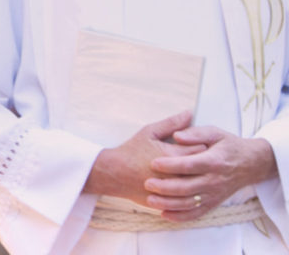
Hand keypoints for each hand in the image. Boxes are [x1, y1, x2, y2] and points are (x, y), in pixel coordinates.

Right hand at [83, 111, 203, 204]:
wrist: (114, 173)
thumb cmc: (131, 151)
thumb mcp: (149, 132)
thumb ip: (171, 123)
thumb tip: (190, 113)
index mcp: (172, 156)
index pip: (201, 149)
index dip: (201, 145)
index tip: (198, 143)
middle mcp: (175, 175)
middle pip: (203, 169)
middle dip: (202, 162)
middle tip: (198, 157)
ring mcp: (172, 191)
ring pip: (198, 186)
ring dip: (198, 179)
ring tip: (192, 171)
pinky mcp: (169, 202)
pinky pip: (188, 200)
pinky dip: (191, 193)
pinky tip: (186, 185)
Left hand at [144, 126, 277, 221]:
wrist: (251, 164)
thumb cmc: (228, 146)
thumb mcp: (215, 133)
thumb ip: (195, 133)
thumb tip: (177, 135)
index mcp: (214, 161)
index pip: (190, 165)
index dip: (171, 165)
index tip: (153, 163)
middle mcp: (215, 180)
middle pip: (188, 187)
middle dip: (166, 187)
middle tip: (147, 183)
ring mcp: (214, 194)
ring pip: (190, 203)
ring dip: (169, 204)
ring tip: (150, 200)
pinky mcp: (213, 203)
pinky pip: (196, 213)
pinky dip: (180, 216)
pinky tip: (164, 214)